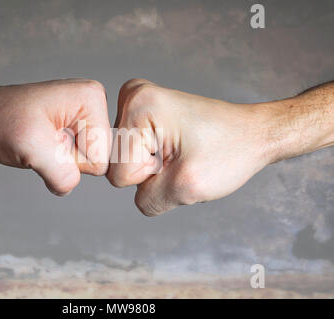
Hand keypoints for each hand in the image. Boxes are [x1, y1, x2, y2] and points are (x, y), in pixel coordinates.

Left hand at [0, 79, 110, 194]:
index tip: (45, 141)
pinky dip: (58, 164)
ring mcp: (85, 119)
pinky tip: (42, 147)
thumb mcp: (29, 146)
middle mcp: (93, 106)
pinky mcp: (76, 132)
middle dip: (67, 162)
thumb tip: (71, 186)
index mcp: (91, 99)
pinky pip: (78, 164)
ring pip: (88, 165)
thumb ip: (60, 171)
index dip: (70, 159)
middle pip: (99, 161)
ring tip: (39, 144)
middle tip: (41, 144)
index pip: (101, 157)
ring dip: (60, 163)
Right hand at [107, 79, 273, 215]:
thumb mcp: (187, 187)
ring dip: (155, 167)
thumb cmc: (230, 152)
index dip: (151, 178)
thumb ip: (147, 200)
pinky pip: (133, 153)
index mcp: (139, 106)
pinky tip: (177, 148)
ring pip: (126, 161)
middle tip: (180, 158)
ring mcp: (136, 103)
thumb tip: (132, 193)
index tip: (178, 160)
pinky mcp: (142, 112)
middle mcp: (132, 97)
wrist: (254, 133)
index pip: (119, 173)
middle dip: (151, 172)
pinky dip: (156, 159)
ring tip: (182, 153)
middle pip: (118, 165)